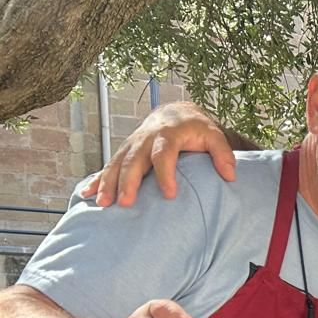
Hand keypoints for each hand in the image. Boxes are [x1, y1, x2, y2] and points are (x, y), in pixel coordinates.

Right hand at [84, 102, 233, 207]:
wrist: (177, 114)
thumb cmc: (198, 129)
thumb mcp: (215, 136)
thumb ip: (223, 153)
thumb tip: (231, 175)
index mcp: (168, 134)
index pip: (164, 154)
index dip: (166, 173)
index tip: (169, 195)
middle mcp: (145, 139)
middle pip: (134, 160)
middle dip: (127, 182)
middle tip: (125, 203)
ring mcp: (132, 145)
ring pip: (116, 164)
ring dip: (107, 183)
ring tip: (103, 203)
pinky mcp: (125, 152)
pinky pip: (109, 166)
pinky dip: (97, 179)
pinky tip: (86, 193)